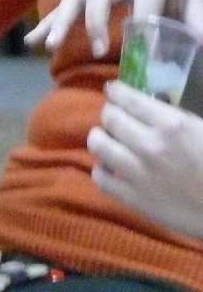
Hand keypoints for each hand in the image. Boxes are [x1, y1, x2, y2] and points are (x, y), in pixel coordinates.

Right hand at [24, 0, 202, 56]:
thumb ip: (196, 17)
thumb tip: (200, 47)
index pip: (145, 7)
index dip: (146, 34)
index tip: (147, 62)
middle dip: (95, 22)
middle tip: (98, 52)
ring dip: (60, 21)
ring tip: (49, 47)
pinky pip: (64, 3)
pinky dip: (48, 22)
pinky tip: (31, 41)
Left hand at [87, 80, 202, 237]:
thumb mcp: (200, 129)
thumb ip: (172, 116)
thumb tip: (146, 106)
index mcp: (171, 125)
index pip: (127, 98)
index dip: (115, 92)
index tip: (113, 91)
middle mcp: (150, 145)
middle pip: (109, 118)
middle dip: (110, 113)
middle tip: (114, 117)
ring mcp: (139, 174)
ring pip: (98, 144)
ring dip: (100, 138)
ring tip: (107, 140)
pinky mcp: (135, 200)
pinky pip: (100, 178)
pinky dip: (102, 169)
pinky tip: (111, 168)